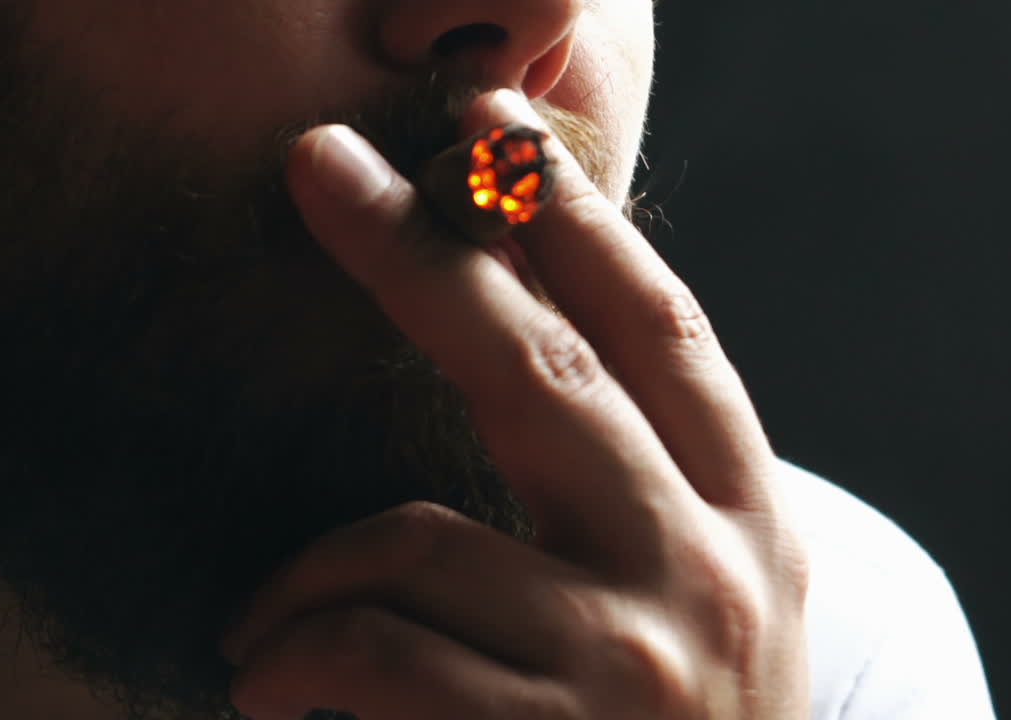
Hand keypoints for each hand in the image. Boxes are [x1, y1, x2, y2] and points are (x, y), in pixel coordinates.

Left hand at [220, 89, 809, 718]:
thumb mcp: (702, 601)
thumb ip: (643, 490)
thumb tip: (521, 336)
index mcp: (747, 518)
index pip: (662, 332)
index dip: (578, 220)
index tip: (497, 130)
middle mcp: (708, 572)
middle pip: (548, 370)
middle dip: (426, 255)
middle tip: (320, 169)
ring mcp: (638, 665)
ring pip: (423, 536)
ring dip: (311, 572)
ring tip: (263, 627)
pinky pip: (378, 653)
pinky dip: (301, 656)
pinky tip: (276, 687)